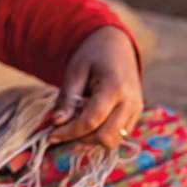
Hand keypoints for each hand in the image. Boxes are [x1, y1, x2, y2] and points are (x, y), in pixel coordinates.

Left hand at [48, 26, 143, 150]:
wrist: (116, 46)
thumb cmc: (92, 56)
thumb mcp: (75, 72)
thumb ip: (67, 99)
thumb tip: (57, 122)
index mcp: (115, 88)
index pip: (92, 121)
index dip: (69, 132)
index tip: (50, 136)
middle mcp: (131, 102)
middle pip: (106, 137)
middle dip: (81, 138)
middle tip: (62, 129)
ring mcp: (136, 110)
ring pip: (114, 141)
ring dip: (91, 138)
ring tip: (76, 121)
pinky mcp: (136, 115)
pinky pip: (118, 135)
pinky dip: (100, 134)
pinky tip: (88, 120)